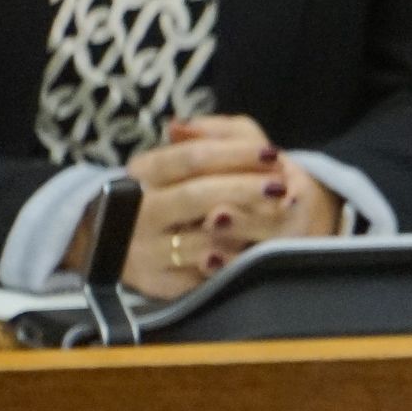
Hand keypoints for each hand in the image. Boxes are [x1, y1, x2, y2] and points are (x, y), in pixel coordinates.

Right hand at [63, 115, 340, 298]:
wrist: (132, 242)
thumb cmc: (175, 191)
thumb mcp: (189, 158)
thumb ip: (210, 137)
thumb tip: (186, 127)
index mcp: (144, 173)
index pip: (189, 158)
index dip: (233, 154)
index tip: (271, 153)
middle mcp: (139, 211)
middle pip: (195, 196)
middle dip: (243, 190)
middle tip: (280, 187)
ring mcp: (146, 250)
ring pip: (200, 240)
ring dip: (241, 228)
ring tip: (275, 216)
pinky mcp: (159, 283)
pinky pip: (202, 276)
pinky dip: (229, 263)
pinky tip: (251, 253)